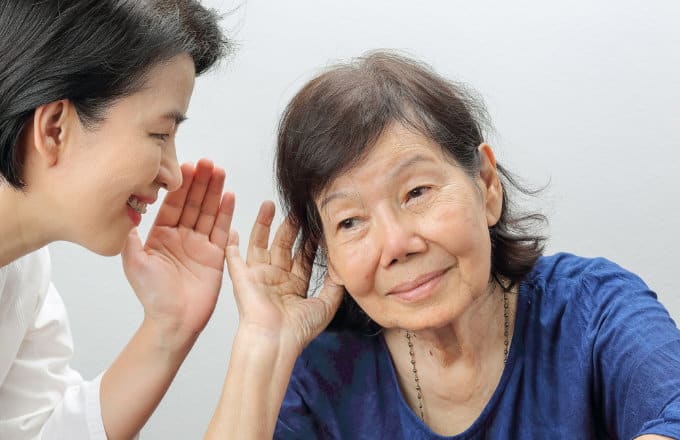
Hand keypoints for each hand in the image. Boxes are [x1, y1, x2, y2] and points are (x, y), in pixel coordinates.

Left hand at [122, 159, 234, 344]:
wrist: (173, 321)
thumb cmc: (152, 296)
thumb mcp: (134, 262)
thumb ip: (131, 236)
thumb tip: (127, 211)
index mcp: (161, 235)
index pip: (172, 203)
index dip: (180, 185)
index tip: (185, 166)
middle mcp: (181, 236)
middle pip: (193, 202)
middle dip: (200, 181)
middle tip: (207, 162)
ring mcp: (200, 244)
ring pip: (208, 211)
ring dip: (214, 191)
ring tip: (219, 171)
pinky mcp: (216, 254)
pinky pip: (221, 229)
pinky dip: (225, 212)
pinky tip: (229, 195)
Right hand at [226, 201, 342, 353]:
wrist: (276, 340)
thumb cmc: (298, 330)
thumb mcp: (326, 304)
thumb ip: (335, 285)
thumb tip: (341, 266)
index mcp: (295, 286)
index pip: (303, 257)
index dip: (310, 240)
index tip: (316, 223)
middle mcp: (276, 279)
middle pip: (283, 245)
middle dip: (290, 227)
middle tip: (296, 209)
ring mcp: (259, 277)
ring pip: (261, 244)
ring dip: (263, 225)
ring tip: (268, 205)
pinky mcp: (243, 278)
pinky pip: (234, 258)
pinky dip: (231, 245)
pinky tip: (232, 229)